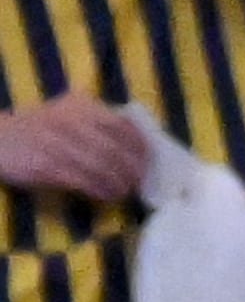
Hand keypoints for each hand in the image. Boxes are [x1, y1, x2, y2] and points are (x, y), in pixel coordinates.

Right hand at [0, 96, 143, 204]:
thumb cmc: (39, 127)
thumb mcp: (68, 112)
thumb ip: (98, 120)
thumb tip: (136, 143)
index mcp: (81, 106)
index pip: (121, 124)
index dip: (139, 144)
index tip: (148, 159)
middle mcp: (71, 121)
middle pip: (113, 147)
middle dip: (131, 167)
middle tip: (140, 180)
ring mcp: (58, 143)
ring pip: (99, 165)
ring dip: (117, 181)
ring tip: (125, 191)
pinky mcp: (46, 166)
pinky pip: (81, 179)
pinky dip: (99, 189)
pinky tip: (107, 195)